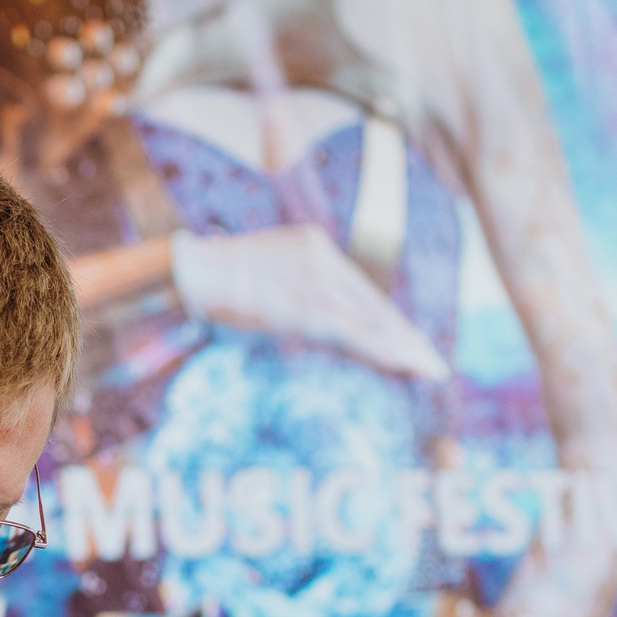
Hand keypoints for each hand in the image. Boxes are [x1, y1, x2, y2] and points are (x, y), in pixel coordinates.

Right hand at [170, 225, 452, 381]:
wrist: (185, 271)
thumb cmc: (212, 281)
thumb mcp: (258, 276)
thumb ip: (285, 292)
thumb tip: (301, 321)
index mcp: (310, 247)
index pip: (359, 291)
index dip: (386, 320)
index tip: (409, 341)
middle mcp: (320, 258)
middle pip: (372, 304)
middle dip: (403, 336)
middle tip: (432, 364)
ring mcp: (314, 278)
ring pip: (369, 317)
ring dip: (400, 346)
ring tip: (425, 369)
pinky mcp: (305, 300)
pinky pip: (351, 329)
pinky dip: (378, 348)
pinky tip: (399, 363)